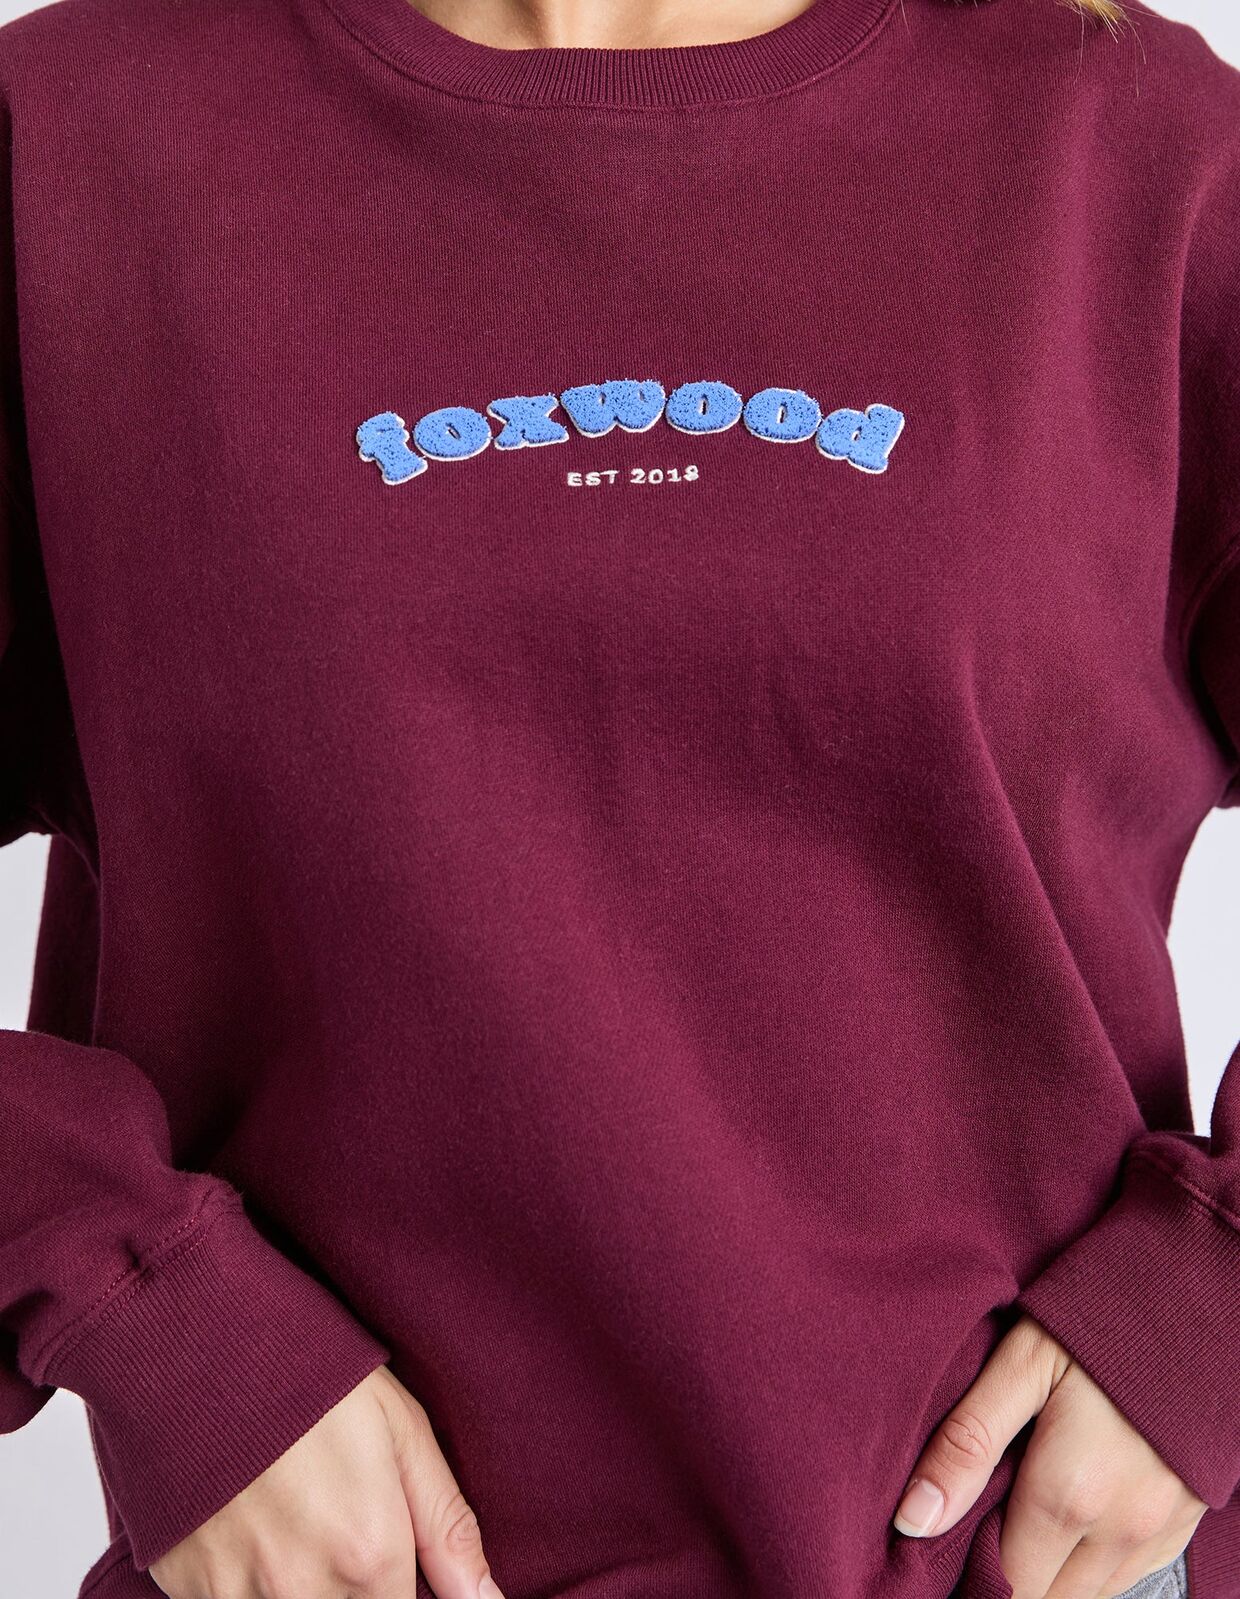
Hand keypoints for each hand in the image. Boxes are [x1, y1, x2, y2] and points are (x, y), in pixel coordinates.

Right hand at [150, 1364, 504, 1598]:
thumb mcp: (400, 1430)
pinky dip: (250, 1584)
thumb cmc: (311, 1374)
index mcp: (370, 1552)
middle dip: (352, 1588)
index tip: (386, 1549)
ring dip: (301, 1588)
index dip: (399, 1586)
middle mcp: (304, 1590)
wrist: (198, 1344)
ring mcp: (238, 1597)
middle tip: (339, 1524)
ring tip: (296, 1519)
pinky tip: (253, 1524)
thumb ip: (448, 1529)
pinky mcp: (188, 1592)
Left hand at [892, 1314, 1206, 1598]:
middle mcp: (1121, 1531)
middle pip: (1045, 1594)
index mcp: (1069, 1494)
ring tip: (1017, 1510)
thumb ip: (968, 1442)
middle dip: (1005, 1571)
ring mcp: (1159, 1532)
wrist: (1196, 1300)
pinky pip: (1127, 1574)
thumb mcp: (1023, 1364)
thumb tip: (914, 1519)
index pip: (1005, 1582)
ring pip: (1087, 1592)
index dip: (966, 1567)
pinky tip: (1069, 1510)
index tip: (941, 1538)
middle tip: (975, 1517)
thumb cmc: (1102, 1319)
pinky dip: (1091, 1560)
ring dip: (1049, 1569)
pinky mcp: (1184, 1524)